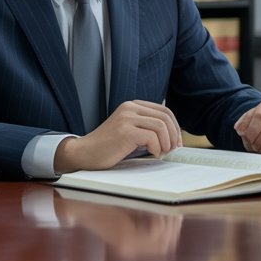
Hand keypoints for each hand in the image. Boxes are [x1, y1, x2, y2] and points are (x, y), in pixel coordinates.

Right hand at [55, 100, 180, 172]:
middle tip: (173, 149)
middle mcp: (129, 108)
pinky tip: (153, 154)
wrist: (84, 153)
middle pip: (165, 117)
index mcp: (132, 105)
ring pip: (161, 126)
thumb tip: (173, 136)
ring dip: (166, 143)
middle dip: (174, 135)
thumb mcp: (130, 130)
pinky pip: (151, 137)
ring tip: (162, 153)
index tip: (177, 141)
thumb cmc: (108, 146)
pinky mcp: (124, 131)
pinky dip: (157, 148)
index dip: (175, 126)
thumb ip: (146, 127)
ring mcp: (126, 118)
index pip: (164, 110)